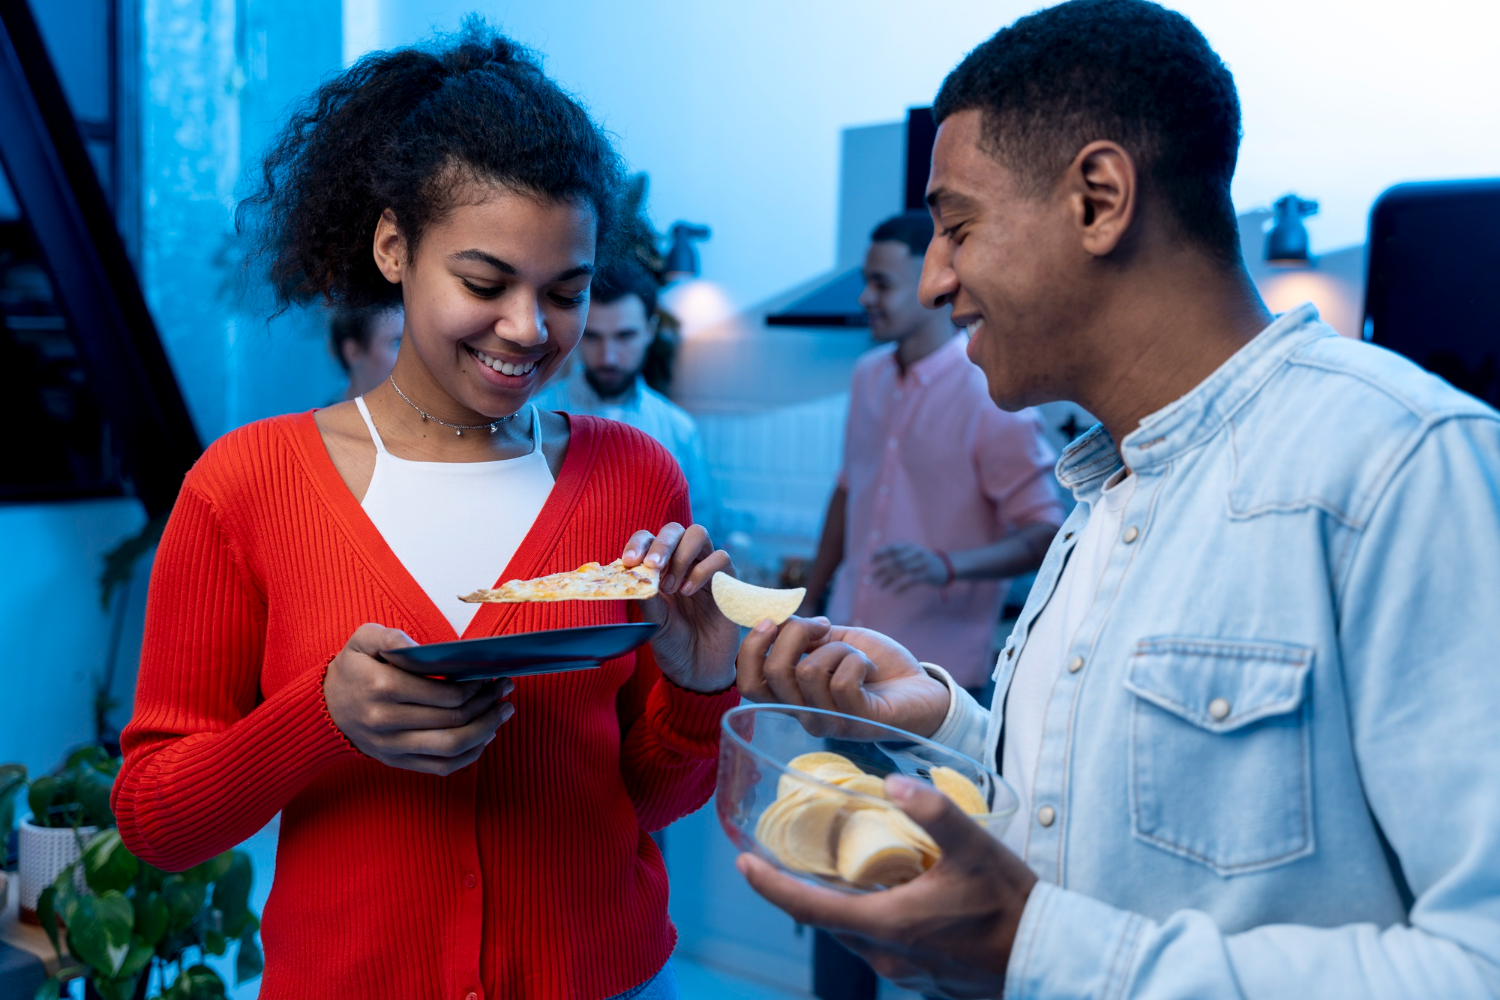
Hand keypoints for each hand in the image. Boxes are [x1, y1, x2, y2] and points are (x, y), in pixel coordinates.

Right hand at [324, 624, 513, 774]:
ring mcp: (391, 746)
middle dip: (487, 704)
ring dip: (486, 730)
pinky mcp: (397, 762)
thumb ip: (390, 637)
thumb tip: (418, 648)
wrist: (325, 709)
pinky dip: (470, 754)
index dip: (475, 687)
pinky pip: (442, 767)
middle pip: (454, 721)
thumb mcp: (363, 640)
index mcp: (381, 687)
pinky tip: (485, 736)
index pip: (444, 694)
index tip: (489, 675)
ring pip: (452, 748)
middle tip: (504, 688)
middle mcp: (386, 721)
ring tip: (503, 712)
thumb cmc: (352, 669)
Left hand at [622, 523, 738, 692]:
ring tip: (673, 586)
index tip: (629, 562)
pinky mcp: (727, 580)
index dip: (639, 544)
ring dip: (682, 555)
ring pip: (698, 534)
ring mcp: (705, 568)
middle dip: (662, 544)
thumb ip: (646, 597)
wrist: (698, 669)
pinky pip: (720, 558)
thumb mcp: (653, 622)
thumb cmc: (672, 643)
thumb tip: (633, 573)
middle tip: (653, 566)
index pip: (648, 538)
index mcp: (659, 568)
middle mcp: (682, 562)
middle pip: (674, 530)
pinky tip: (689, 592)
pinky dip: (702, 571)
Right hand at [736, 618, 949, 737]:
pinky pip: (842, 681)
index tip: (771, 621)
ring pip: (809, 671)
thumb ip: (802, 635)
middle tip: (823, 627)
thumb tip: (775, 617)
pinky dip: (857, 660)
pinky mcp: (857, 722)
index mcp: (792, 695)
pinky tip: (869, 667)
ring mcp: (829, 722)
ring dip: (837, 648)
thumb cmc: (875, 664)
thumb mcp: (833, 642)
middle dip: (795, 634)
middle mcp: (804, 714)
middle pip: (774, 674)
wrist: (920, 688)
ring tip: (856, 655)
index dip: (751, 649)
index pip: (748, 684)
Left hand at [737, 775, 1037, 998]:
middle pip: (828, 920)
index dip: (769, 886)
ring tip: (842, 868)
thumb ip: (935, 812)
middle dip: (804, 890)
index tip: (742, 864)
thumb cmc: (1012, 907)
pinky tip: (892, 895)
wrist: (1052, 961)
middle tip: (791, 856)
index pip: (808, 907)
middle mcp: (887, 956)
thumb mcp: (976, 848)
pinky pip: (882, 945)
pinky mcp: (923, 979)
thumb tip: (896, 782)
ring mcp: (904, 973)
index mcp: (887, 925)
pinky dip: (872, 918)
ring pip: (856, 933)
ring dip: (843, 904)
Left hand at [871, 544, 948, 592]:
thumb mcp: (912, 552)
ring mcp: (921, 564)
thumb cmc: (923, 560)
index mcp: (910, 547)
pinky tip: (894, 593)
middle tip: (871, 578)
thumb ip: (897, 554)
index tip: (870, 561)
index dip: (880, 554)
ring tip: (880, 586)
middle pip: (895, 561)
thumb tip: (875, 558)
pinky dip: (901, 587)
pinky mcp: (927, 575)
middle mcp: (915, 553)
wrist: (945, 566)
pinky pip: (911, 581)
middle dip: (881, 570)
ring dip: (888, 580)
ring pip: (901, 572)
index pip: (892, 548)